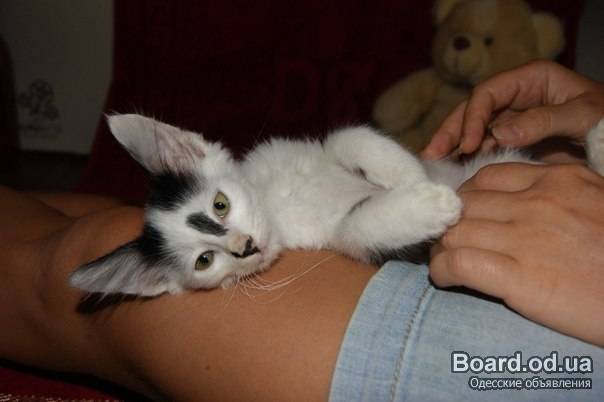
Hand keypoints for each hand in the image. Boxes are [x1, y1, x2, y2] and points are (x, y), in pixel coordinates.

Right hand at [422, 61, 603, 158]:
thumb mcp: (583, 114)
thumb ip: (543, 120)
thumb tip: (499, 133)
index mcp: (530, 79)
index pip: (488, 93)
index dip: (473, 118)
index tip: (468, 144)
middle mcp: (515, 97)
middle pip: (472, 111)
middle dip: (450, 132)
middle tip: (431, 155)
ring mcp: (512, 119)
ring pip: (474, 130)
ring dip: (454, 147)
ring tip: (436, 166)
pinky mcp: (513, 141)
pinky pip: (485, 147)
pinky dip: (469, 159)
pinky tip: (456, 172)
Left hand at [429, 163, 603, 345]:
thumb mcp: (597, 203)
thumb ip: (558, 194)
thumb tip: (519, 199)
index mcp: (559, 180)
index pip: (487, 178)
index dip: (468, 200)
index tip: (467, 218)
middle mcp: (539, 202)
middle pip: (465, 203)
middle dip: (450, 223)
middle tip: (452, 242)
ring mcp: (527, 237)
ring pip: (454, 231)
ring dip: (442, 248)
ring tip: (448, 262)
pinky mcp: (519, 277)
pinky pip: (457, 262)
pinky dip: (443, 270)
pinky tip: (448, 278)